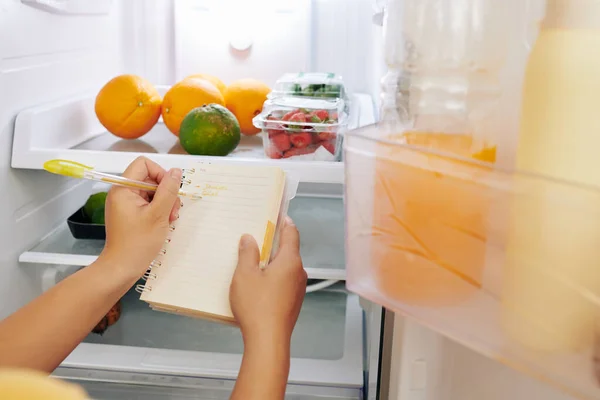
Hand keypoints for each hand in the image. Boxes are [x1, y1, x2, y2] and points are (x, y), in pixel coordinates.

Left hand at [101, 156, 181, 279]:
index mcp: (123, 188)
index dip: (160, 173)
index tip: (168, 191)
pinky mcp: (130, 214)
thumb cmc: (138, 242)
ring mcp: (126, 204)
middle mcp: (122, 192)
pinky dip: (159, 210)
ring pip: (152, 192)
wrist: (122, 268)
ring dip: (164, 203)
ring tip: (169, 220)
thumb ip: (168, 190)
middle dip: (165, 192)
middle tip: (172, 212)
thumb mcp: (159, 214)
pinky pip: (148, 203)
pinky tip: (164, 223)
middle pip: (150, 178)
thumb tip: (176, 171)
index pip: (144, 164)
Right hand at [230, 217, 306, 345]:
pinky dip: (273, 278)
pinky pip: (284, 283)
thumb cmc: (257, 306)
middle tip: (257, 239)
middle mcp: (299, 273)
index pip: (291, 234)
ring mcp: (298, 289)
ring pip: (286, 269)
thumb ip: (247, 253)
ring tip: (253, 263)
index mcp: (290, 261)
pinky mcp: (293, 303)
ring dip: (272, 263)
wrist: (268, 340)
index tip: (279, 215)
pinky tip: (258, 285)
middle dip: (274, 244)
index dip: (284, 222)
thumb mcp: (245, 274)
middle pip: (288, 251)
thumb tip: (249, 239)